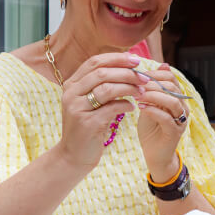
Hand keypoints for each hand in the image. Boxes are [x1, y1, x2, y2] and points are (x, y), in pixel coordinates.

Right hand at [57, 53, 145, 169]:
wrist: (73, 156)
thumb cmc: (88, 126)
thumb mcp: (90, 102)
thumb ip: (102, 85)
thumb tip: (128, 66)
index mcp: (71, 84)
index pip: (95, 62)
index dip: (117, 58)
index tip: (136, 60)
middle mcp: (71, 93)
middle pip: (102, 73)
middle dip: (127, 73)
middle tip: (144, 78)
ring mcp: (77, 108)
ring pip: (107, 89)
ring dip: (129, 88)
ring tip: (142, 92)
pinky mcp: (87, 123)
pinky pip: (111, 108)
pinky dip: (125, 105)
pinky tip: (132, 108)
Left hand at [136, 63, 187, 181]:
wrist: (153, 154)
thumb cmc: (151, 128)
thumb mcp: (149, 105)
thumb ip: (150, 90)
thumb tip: (152, 69)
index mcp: (177, 98)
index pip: (171, 78)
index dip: (154, 74)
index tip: (137, 76)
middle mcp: (182, 107)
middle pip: (172, 87)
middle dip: (152, 84)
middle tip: (135, 85)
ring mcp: (180, 120)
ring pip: (171, 101)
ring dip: (152, 95)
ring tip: (137, 96)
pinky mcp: (174, 132)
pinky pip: (166, 117)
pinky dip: (152, 110)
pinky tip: (140, 108)